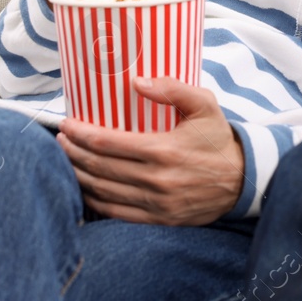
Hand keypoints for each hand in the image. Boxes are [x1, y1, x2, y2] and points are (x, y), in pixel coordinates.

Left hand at [57, 78, 245, 224]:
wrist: (243, 180)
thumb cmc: (218, 137)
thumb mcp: (204, 104)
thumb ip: (172, 88)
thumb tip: (137, 81)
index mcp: (164, 150)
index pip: (107, 143)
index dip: (80, 134)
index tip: (66, 124)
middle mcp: (157, 179)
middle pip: (99, 167)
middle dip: (72, 152)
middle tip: (59, 140)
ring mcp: (156, 204)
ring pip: (103, 191)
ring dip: (78, 175)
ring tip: (65, 160)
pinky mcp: (159, 219)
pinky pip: (116, 213)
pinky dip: (94, 200)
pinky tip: (84, 187)